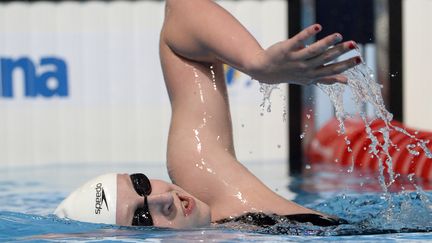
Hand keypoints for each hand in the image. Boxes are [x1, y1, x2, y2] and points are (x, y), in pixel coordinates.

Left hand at [247, 24, 361, 84]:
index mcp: (313, 75)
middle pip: (325, 59)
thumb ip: (327, 79)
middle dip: (340, 52)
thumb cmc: (291, 73)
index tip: (359, 59)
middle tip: (354, 44)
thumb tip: (346, 81)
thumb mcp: (309, 80)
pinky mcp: (287, 48)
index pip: (332, 70)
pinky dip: (308, 33)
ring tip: (338, 35)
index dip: (346, 65)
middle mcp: (305, 68)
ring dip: (326, 42)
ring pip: (314, 50)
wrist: (266, 71)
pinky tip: (318, 27)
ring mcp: (296, 58)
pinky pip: (298, 40)